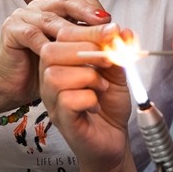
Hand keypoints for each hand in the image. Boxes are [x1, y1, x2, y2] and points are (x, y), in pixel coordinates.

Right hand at [0, 0, 111, 112]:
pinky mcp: (11, 31)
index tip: (114, 23)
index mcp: (57, 7)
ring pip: (53, 21)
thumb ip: (99, 44)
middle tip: (111, 33)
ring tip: (93, 49)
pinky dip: (47, 46)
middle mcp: (40, 7)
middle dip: (91, 21)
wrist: (15, 87)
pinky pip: (32, 35)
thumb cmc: (48, 71)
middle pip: (68, 6)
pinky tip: (62, 58)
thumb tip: (128, 34)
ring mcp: (24, 16)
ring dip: (74, 36)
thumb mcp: (78, 57)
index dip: (96, 10)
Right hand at [39, 24, 133, 171]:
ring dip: (87, 75)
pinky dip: (88, 98)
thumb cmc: (109, 107)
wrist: (113, 141)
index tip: (113, 32)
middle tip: (108, 61)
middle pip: (50, 52)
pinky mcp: (63, 121)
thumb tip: (122, 31)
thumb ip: (117, 52)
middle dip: (85, 49)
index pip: (62, 36)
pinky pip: (67, 100)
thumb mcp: (116, 73)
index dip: (88, 30)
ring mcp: (53, 102)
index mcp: (61, 64)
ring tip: (101, 86)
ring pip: (55, 75)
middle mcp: (50, 82)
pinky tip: (96, 104)